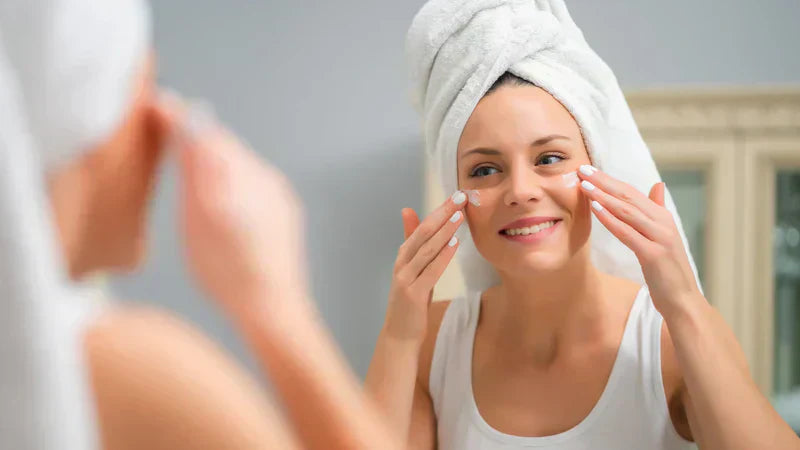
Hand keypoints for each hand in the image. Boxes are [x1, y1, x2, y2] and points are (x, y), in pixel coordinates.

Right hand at [165, 100, 308, 316]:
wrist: (272, 305)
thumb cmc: (226, 271)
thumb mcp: (196, 219)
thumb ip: (193, 170)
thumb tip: (186, 124)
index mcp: (237, 176)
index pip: (203, 133)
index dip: (177, 117)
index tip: (156, 103)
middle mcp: (262, 176)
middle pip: (223, 143)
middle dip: (196, 132)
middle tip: (166, 121)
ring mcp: (277, 191)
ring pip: (239, 160)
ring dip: (215, 153)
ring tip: (188, 154)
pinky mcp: (284, 205)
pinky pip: (253, 177)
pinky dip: (232, 172)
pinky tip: (220, 186)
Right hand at [384, 192, 466, 342]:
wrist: (399, 335)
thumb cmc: (410, 303)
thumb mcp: (413, 271)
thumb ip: (414, 244)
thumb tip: (408, 211)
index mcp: (403, 257)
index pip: (421, 227)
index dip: (439, 211)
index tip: (455, 196)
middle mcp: (401, 264)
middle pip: (423, 233)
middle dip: (442, 214)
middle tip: (460, 197)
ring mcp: (405, 279)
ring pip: (427, 249)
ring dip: (444, 231)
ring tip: (459, 216)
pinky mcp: (413, 294)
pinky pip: (430, 270)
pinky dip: (442, 256)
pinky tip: (454, 244)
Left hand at [577, 165, 702, 317]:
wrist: (683, 300)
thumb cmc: (669, 270)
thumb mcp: (663, 236)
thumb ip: (658, 210)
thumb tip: (658, 185)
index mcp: (662, 217)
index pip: (632, 192)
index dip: (609, 180)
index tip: (589, 170)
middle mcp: (662, 223)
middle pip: (628, 197)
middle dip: (603, 182)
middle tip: (582, 169)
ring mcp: (659, 238)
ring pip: (627, 211)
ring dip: (603, 196)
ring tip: (584, 185)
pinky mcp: (653, 254)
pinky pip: (627, 233)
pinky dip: (611, 219)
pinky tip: (596, 209)